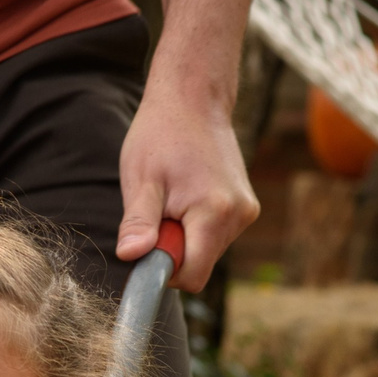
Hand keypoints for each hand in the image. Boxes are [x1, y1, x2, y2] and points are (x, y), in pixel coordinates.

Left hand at [116, 63, 259, 295]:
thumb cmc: (160, 135)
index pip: (192, 276)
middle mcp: (239, 216)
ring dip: (184, 236)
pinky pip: (215, 235)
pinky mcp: (246, 206)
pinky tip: (187, 195)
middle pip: (200, 264)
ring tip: (173, 197)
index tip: (147, 245)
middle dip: (173, 249)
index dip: (164, 270)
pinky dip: (196, 226)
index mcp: (215, 212)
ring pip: (207, 251)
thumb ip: (138, 222)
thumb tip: (130, 256)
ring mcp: (246, 211)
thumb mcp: (141, 179)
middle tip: (159, 210)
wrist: (193, 99)